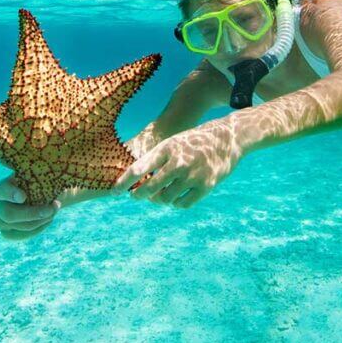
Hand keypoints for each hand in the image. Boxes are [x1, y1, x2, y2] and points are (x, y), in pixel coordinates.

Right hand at [0, 175, 59, 239]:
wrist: (48, 196)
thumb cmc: (44, 183)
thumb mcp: (43, 175)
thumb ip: (40, 173)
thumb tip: (45, 166)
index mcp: (4, 187)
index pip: (2, 190)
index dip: (11, 194)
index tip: (24, 197)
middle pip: (8, 214)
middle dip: (32, 214)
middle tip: (52, 208)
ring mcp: (0, 220)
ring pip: (16, 226)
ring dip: (38, 221)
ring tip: (53, 211)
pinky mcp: (7, 232)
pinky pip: (19, 235)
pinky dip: (37, 229)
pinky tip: (48, 220)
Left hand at [114, 122, 241, 207]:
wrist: (227, 138)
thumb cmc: (193, 142)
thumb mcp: (172, 144)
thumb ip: (155, 160)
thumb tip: (135, 182)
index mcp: (167, 149)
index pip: (139, 168)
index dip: (124, 182)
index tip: (114, 191)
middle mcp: (178, 162)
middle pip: (150, 189)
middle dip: (139, 195)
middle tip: (136, 195)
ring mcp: (193, 175)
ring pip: (165, 198)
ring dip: (159, 199)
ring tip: (159, 193)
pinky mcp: (205, 186)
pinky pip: (181, 204)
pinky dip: (175, 203)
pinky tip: (175, 196)